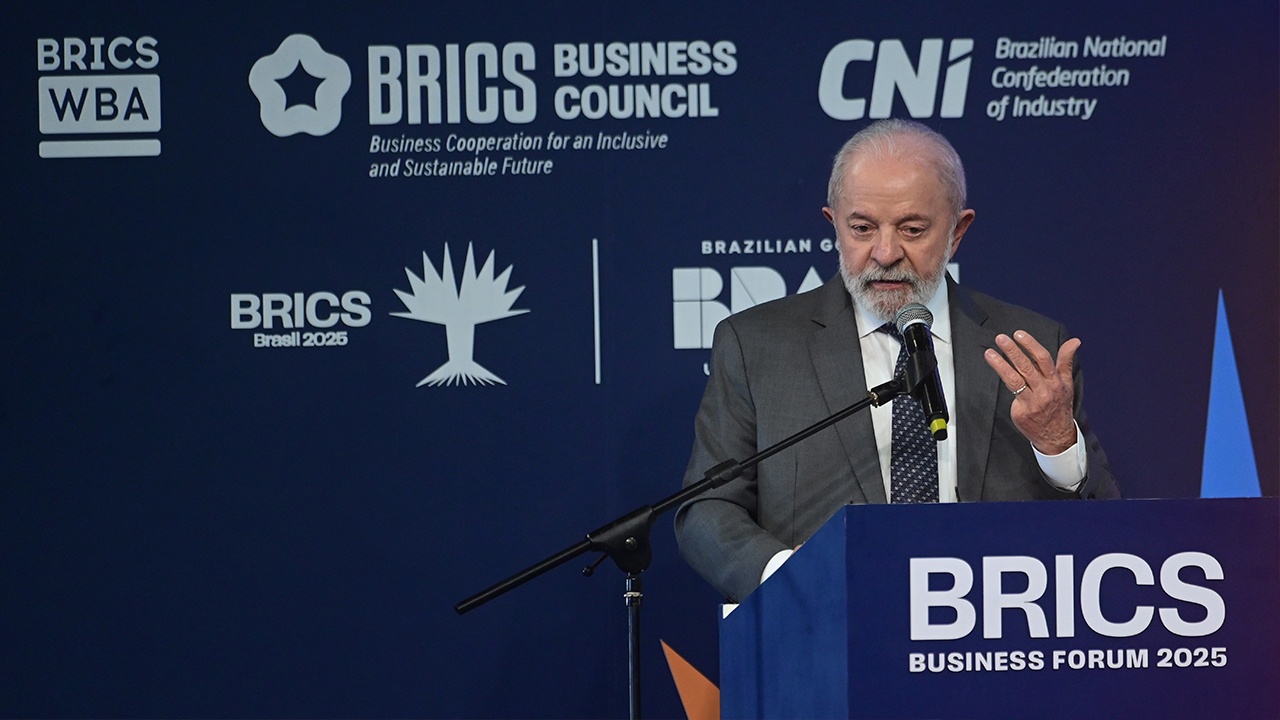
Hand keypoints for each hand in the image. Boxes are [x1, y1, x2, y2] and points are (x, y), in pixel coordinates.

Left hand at [983, 330, 1079, 454]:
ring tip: (990, 353)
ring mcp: (1032, 402)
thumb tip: (1075, 341)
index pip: (1043, 359)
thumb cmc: (1060, 406)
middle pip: (1027, 367)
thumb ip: (1066, 361)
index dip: (1030, 345)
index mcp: (1055, 382)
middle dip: (1013, 351)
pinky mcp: (1021, 412)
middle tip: (1001, 339)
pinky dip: (1004, 383)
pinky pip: (1012, 395)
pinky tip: (995, 371)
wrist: (1057, 436)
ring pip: (1014, 379)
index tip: (1019, 334)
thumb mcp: (1067, 383)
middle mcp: (1044, 390)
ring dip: (1001, 365)